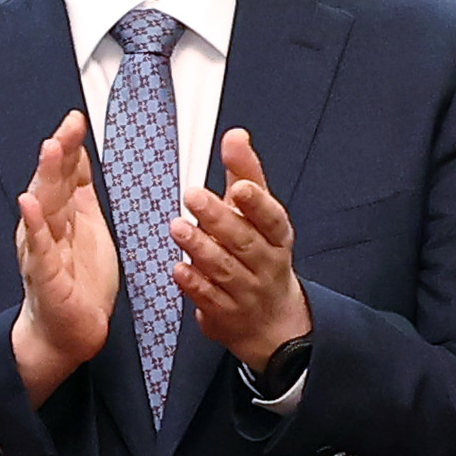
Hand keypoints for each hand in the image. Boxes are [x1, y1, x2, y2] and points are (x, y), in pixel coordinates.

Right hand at [8, 116, 117, 399]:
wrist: (66, 332)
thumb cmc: (77, 281)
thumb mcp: (86, 228)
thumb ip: (81, 193)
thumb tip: (81, 155)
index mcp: (60, 216)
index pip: (64, 174)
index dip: (70, 147)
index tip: (76, 119)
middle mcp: (45, 228)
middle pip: (51, 184)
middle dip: (59, 154)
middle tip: (67, 126)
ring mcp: (42, 250)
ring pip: (43, 208)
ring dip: (45, 178)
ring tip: (50, 149)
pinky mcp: (44, 276)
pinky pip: (38, 247)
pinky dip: (34, 225)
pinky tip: (29, 204)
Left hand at [166, 128, 309, 381]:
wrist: (272, 319)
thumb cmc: (262, 254)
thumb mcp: (259, 215)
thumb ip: (245, 173)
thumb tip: (235, 135)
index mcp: (277, 236)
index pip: (271, 218)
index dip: (258, 203)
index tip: (241, 187)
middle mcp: (265, 263)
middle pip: (244, 241)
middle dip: (219, 218)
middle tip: (193, 195)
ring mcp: (246, 291)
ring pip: (224, 269)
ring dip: (200, 247)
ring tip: (178, 227)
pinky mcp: (225, 313)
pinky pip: (209, 297)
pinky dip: (194, 283)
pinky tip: (178, 268)